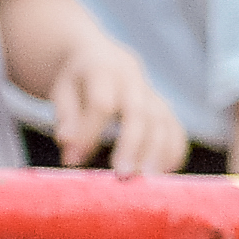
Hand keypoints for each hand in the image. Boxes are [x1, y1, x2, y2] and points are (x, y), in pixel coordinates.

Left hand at [48, 46, 187, 176]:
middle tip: (123, 174)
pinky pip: (176, 129)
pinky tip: (164, 172)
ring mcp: (153, 94)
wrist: (104, 59)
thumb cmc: (78, 82)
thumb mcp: (63, 92)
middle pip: (138, 112)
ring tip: (146, 179)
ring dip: (156, 152)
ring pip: (162, 121)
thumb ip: (67, 120)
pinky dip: (174, 151)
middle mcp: (132, 81)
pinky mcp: (165, 109)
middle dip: (132, 144)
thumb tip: (71, 155)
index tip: (74, 160)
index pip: (101, 103)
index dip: (89, 132)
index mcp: (102, 71)